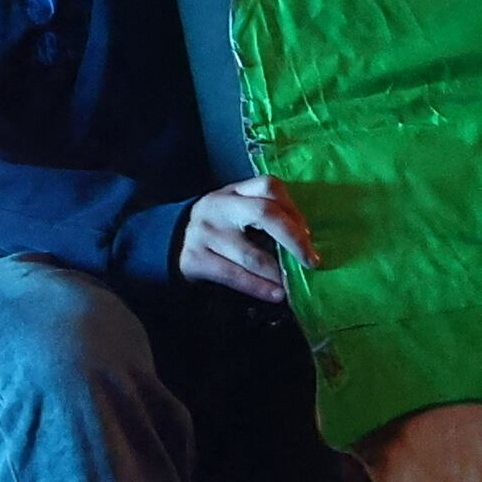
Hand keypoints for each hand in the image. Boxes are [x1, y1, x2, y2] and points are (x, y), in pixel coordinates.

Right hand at [177, 176, 317, 302]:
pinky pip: (234, 275)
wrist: (170, 242)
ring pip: (251, 254)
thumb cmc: (219, 229)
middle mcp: (219, 207)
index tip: (308, 233)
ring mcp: (205, 233)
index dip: (293, 209)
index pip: (269, 187)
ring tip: (295, 283)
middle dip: (294, 239)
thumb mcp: (236, 212)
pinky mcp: (196, 259)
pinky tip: (276, 294)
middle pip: (264, 213)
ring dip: (278, 272)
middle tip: (311, 260)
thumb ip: (264, 217)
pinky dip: (259, 287)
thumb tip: (305, 241)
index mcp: (234, 192)